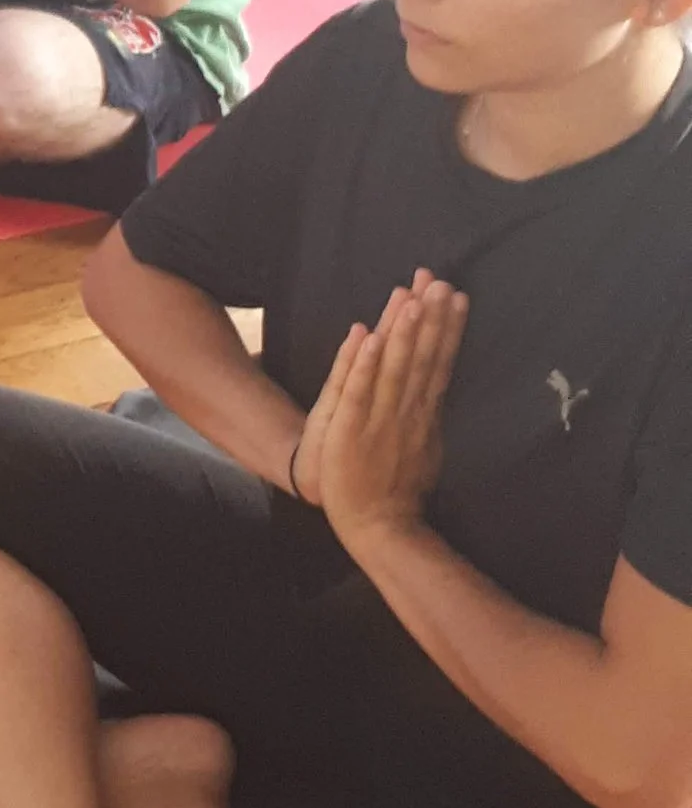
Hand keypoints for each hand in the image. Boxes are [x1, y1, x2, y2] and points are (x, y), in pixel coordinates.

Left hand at [294, 272, 466, 552]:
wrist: (376, 527)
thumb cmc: (396, 486)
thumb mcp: (424, 446)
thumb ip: (429, 411)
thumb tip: (439, 382)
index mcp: (423, 414)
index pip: (439, 362)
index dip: (447, 328)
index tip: (456, 295)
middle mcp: (407, 412)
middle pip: (421, 358)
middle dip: (430, 318)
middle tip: (440, 280)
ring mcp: (381, 420)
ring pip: (393, 368)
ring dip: (402, 332)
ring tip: (411, 298)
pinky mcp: (351, 429)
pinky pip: (358, 391)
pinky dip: (363, 364)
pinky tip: (368, 336)